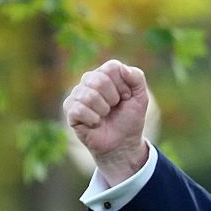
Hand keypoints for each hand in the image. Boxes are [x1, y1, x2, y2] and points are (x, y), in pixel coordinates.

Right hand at [63, 59, 149, 184]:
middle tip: (114, 107)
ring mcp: (77, 95)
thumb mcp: (140, 97)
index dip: (123, 85)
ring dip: (104, 110)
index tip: (126, 97)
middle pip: (99, 79)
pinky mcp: (70, 110)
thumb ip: (137, 77)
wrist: (123, 142)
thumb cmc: (129, 118)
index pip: (112, 67)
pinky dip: (93, 119)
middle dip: (113, 98)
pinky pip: (79, 109)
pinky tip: (95, 123)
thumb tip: (123, 68)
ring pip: (89, 95)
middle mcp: (88, 81)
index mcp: (105, 74)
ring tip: (105, 115)